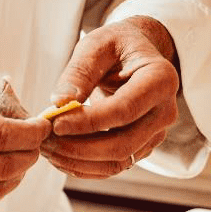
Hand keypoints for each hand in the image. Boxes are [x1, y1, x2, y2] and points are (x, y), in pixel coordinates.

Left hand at [42, 17, 179, 178]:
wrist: (136, 56)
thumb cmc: (117, 45)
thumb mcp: (97, 44)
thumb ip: (80, 71)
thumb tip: (61, 103)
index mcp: (160, 79)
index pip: (123, 110)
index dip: (88, 121)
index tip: (55, 123)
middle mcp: (165, 111)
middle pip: (123, 143)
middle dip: (80, 147)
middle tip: (45, 141)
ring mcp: (156, 133)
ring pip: (118, 161)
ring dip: (80, 161)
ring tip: (48, 149)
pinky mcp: (143, 146)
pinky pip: (115, 166)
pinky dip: (86, 167)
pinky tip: (61, 157)